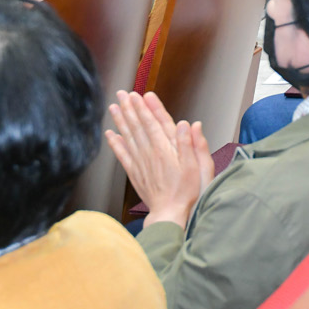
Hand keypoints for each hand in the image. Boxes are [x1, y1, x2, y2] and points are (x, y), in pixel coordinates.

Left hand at [105, 91, 213, 230]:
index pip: (155, 123)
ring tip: (114, 106)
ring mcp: (141, 163)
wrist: (170, 214)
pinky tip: (110, 134)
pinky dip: (115, 144)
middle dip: (130, 108)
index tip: (141, 94)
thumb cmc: (187, 192)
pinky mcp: (135, 173)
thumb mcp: (198, 167)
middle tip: (123, 93)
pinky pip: (122, 155)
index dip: (148, 107)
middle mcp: (150, 153)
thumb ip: (192, 144)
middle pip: (138, 126)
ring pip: (128, 136)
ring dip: (121, 120)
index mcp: (166, 149)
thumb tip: (188, 124)